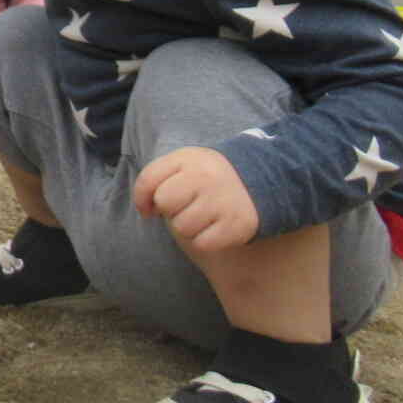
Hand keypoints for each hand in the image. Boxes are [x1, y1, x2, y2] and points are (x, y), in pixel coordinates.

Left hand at [132, 147, 259, 251]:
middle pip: (165, 203)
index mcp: (188, 159)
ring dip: (189, 226)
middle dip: (171, 209)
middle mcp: (205, 177)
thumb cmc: (209, 177)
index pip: (148, 179)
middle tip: (189, 205)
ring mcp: (222, 201)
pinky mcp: (236, 225)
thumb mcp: (183, 165)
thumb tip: (146, 211)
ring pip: (182, 227)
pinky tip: (216, 227)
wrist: (261, 182)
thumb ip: (156, 179)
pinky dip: (205, 240)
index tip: (150, 207)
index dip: (142, 198)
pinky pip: (202, 243)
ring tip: (205, 215)